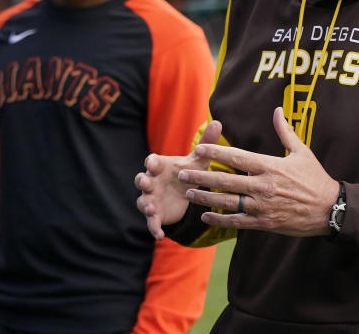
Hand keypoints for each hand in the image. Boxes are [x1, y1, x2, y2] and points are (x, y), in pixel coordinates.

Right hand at [135, 120, 222, 239]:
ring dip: (146, 205)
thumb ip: (206, 143)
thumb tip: (217, 122)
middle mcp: (152, 182)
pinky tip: (159, 235)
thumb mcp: (198, 160)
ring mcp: (151, 198)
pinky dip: (153, 228)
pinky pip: (151, 222)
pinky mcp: (155, 214)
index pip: (152, 162)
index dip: (151, 162)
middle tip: (145, 182)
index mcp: (161, 167)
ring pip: (143, 201)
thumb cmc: (187, 173)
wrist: (183, 195)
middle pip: (141, 180)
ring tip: (151, 209)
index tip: (152, 162)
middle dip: (141, 181)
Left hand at [177, 107, 339, 237]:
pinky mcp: (264, 222)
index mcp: (270, 166)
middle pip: (226, 179)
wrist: (330, 209)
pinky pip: (237, 221)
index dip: (216, 152)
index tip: (199, 148)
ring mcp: (262, 206)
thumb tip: (277, 110)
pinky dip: (220, 219)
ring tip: (188, 193)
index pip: (237, 157)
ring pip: (227, 201)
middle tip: (182, 172)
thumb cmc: (316, 178)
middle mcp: (263, 185)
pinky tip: (205, 217)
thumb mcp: (302, 152)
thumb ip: (285, 132)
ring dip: (205, 198)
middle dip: (202, 176)